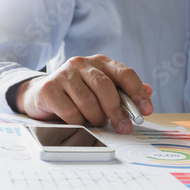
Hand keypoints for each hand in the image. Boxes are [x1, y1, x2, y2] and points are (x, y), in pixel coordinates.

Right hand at [14, 55, 152, 133]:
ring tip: (96, 122)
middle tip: (124, 127)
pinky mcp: (48, 89)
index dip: (138, 92)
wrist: (40, 94)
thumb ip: (124, 91)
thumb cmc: (77, 94)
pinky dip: (79, 122)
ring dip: (96, 118)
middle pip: (105, 87)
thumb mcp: (102, 90)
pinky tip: (79, 122)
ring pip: (88, 101)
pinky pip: (70, 112)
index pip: (124, 73)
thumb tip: (149, 92)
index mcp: (100, 62)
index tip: (146, 111)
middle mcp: (82, 64)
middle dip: (117, 110)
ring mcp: (63, 74)